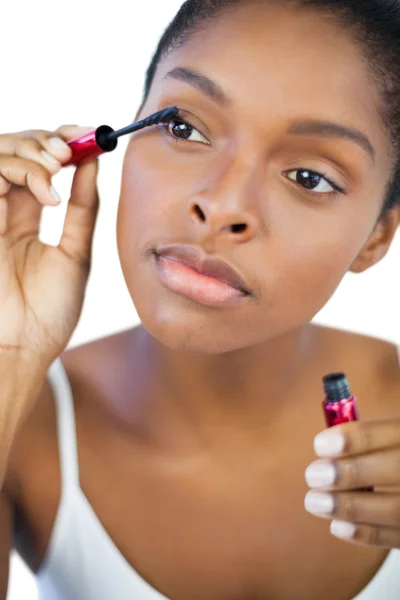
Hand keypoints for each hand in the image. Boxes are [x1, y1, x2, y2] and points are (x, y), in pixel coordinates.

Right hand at [0, 125, 99, 426]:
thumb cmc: (50, 310)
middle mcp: (5, 209)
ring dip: (31, 152)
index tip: (88, 134)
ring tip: (57, 168)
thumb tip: (93, 164)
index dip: (60, 142)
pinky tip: (45, 192)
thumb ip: (82, 208)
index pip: (39, 163)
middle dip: (45, 140)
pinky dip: (18, 172)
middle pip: (15, 150)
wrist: (25, 346)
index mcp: (28, 216)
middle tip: (71, 147)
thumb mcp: (76, 251)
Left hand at [304, 419, 399, 547]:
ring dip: (351, 507)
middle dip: (351, 472)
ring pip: (397, 509)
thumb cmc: (392, 455)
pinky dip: (366, 534)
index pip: (394, 433)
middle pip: (398, 470)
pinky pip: (399, 537)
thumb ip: (367, 439)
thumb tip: (325, 445)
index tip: (320, 445)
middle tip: (313, 475)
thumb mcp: (390, 437)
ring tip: (315, 502)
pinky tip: (337, 525)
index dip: (357, 439)